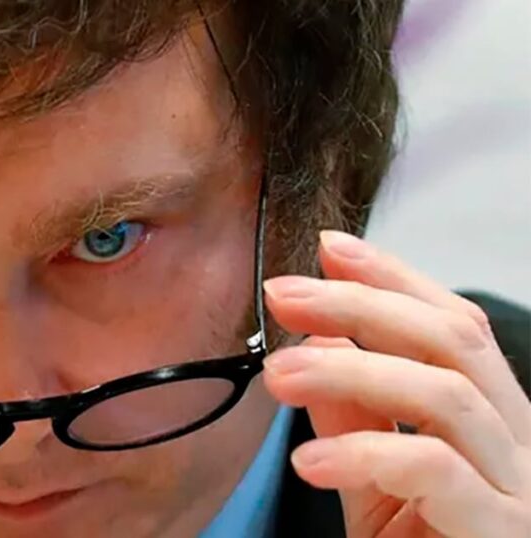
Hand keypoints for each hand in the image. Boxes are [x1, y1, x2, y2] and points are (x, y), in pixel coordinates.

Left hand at [262, 231, 530, 537]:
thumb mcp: (373, 478)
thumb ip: (353, 413)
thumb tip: (320, 342)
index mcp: (491, 420)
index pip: (454, 324)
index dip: (394, 278)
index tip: (327, 248)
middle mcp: (520, 443)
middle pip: (455, 341)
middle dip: (362, 306)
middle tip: (282, 294)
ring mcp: (521, 489)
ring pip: (448, 395)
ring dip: (352, 372)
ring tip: (279, 375)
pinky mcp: (504, 534)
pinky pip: (437, 473)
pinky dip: (368, 453)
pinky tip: (308, 461)